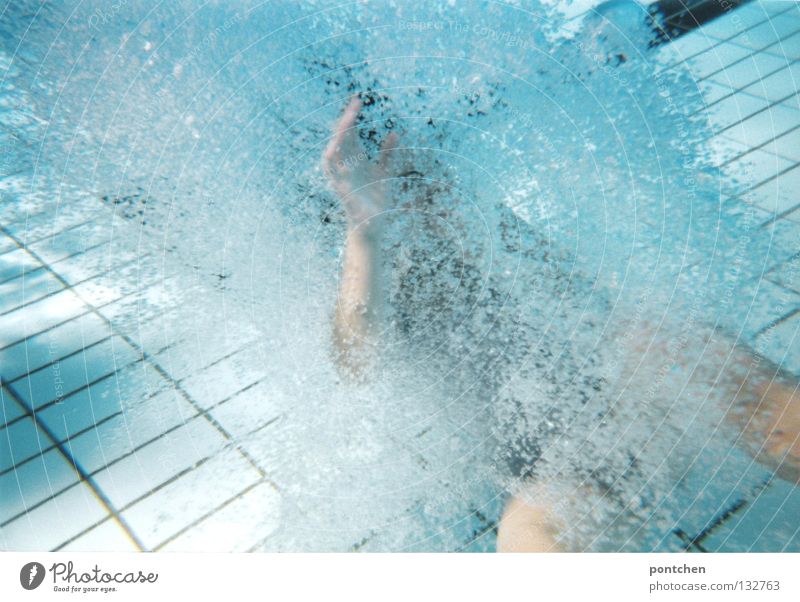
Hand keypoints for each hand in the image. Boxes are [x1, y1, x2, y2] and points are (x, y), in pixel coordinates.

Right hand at [322, 97, 397, 228]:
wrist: (374, 225)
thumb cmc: (376, 200)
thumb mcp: (385, 172)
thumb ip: (388, 153)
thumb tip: (395, 132)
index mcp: (356, 160)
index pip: (350, 133)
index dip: (352, 116)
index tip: (358, 100)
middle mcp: (347, 165)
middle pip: (342, 137)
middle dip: (347, 119)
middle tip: (356, 102)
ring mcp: (342, 176)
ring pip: (334, 150)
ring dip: (339, 135)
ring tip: (348, 120)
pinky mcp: (341, 188)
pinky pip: (332, 171)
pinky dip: (331, 158)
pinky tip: (336, 145)